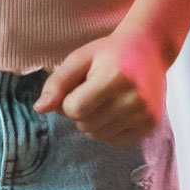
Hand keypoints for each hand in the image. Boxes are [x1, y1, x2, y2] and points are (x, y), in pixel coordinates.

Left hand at [35, 23, 172, 142]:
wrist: (149, 49)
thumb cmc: (109, 53)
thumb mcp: (79, 58)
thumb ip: (57, 83)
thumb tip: (39, 109)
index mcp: (114, 77)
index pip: (74, 108)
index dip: (68, 101)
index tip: (78, 86)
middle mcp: (133, 98)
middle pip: (86, 124)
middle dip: (80, 112)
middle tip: (92, 91)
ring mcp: (145, 113)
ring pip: (98, 135)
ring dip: (93, 122)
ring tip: (104, 100)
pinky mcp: (151, 125)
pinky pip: (115, 141)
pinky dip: (108, 129)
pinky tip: (115, 109)